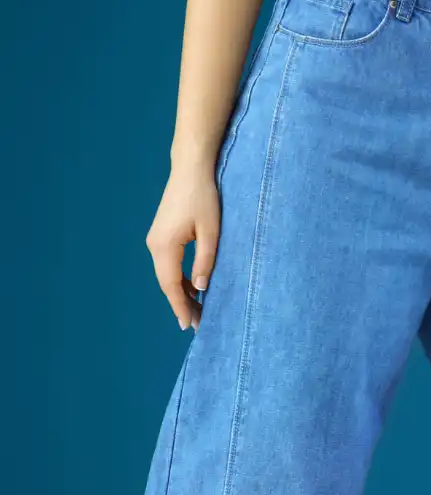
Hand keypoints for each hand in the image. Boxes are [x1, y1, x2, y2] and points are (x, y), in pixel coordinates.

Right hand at [145, 164, 220, 330]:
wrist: (190, 169)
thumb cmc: (203, 196)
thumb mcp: (211, 232)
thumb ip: (205, 261)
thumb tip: (201, 289)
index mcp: (165, 246)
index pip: (171, 285)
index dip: (180, 307)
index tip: (189, 326)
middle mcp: (155, 245)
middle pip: (167, 283)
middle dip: (182, 304)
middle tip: (199, 324)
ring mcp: (155, 239)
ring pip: (167, 275)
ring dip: (181, 293)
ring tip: (198, 311)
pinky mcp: (161, 235)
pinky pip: (169, 264)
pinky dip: (180, 279)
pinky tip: (194, 289)